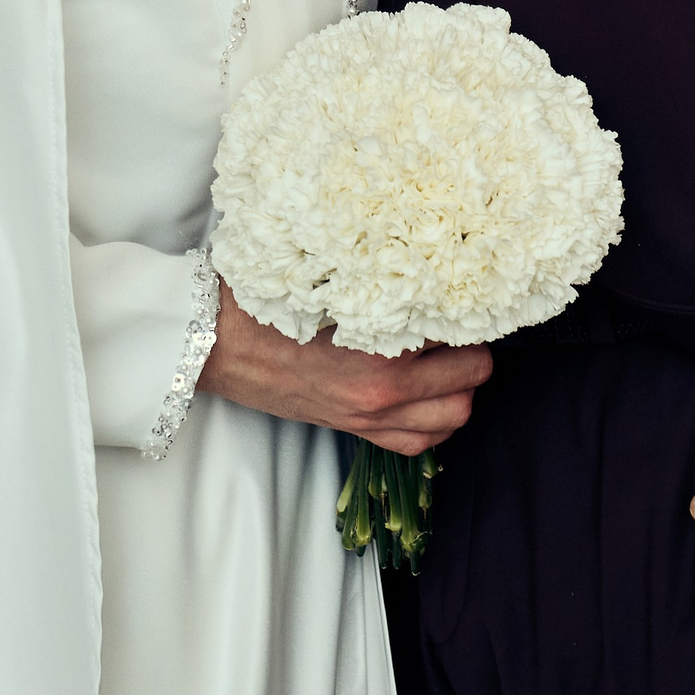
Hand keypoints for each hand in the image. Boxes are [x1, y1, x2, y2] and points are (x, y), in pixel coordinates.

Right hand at [197, 282, 491, 453]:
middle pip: (472, 374)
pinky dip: (436, 421)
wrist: (217, 344)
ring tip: (451, 356)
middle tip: (466, 320)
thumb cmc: (266, 303)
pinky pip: (419, 442)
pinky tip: (429, 394)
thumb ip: (379, 276)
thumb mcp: (329, 278)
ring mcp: (371, 416)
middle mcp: (383, 389)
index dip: (470, 303)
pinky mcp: (356, 430)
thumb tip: (423, 252)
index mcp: (379, 346)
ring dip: (462, 385)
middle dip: (477, 345)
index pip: (458, 327)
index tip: (472, 285)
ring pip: (455, 414)